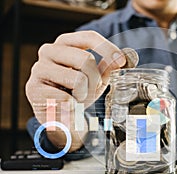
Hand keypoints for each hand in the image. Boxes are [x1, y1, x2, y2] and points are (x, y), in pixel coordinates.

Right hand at [25, 31, 125, 150]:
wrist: (59, 114)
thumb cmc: (77, 92)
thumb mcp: (96, 77)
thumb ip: (108, 66)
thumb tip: (124, 58)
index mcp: (65, 44)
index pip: (89, 37)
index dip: (108, 48)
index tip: (122, 61)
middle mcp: (49, 51)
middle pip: (86, 59)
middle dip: (95, 80)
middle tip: (91, 90)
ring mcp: (39, 68)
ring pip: (77, 79)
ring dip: (83, 94)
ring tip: (76, 97)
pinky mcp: (33, 88)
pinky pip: (65, 98)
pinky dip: (72, 106)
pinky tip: (66, 106)